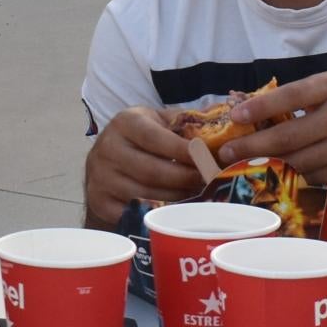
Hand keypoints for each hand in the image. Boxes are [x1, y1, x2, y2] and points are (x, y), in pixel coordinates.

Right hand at [84, 105, 208, 227]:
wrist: (104, 164)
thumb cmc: (140, 140)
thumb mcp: (158, 122)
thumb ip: (188, 120)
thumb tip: (226, 113)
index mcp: (125, 122)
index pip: (154, 138)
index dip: (182, 150)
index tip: (208, 159)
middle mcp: (108, 148)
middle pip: (152, 170)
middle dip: (185, 178)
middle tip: (208, 182)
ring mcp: (101, 177)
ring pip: (146, 194)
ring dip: (177, 197)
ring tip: (197, 194)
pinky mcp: (100, 202)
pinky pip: (134, 212)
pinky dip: (158, 212)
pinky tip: (175, 208)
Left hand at [229, 70, 326, 189]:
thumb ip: (311, 94)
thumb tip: (262, 107)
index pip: (291, 96)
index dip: (260, 107)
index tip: (236, 117)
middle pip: (287, 137)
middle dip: (252, 146)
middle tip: (227, 153)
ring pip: (297, 160)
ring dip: (277, 161)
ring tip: (261, 158)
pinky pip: (313, 175)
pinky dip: (303, 170)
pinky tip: (305, 162)